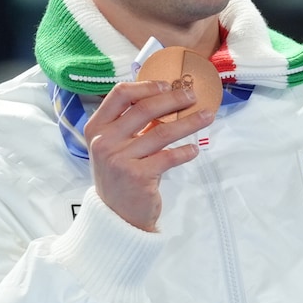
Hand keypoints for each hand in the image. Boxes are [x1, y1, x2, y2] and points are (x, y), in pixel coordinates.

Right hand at [84, 80, 216, 231]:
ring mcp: (119, 159)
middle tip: (192, 96)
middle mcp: (104, 141)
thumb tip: (166, 97)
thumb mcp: (116, 146)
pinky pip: (168, 157)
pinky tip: (194, 150)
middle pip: (144, 108)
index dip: (146, 86)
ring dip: (189, 123)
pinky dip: (185, 152)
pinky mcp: (137, 176)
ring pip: (162, 131)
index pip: (120, 94)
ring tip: (207, 117)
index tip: (167, 85)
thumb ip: (132, 123)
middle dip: (174, 99)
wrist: (116, 216)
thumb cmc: (120, 175)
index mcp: (96, 127)